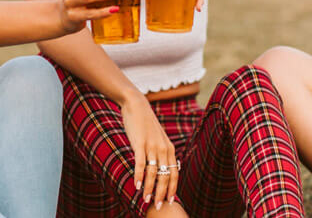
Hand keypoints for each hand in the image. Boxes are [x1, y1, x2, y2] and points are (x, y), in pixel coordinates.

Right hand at [121, 93, 178, 209]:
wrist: (137, 105)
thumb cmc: (145, 124)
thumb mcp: (157, 138)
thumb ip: (159, 152)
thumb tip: (159, 168)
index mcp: (169, 149)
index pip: (174, 173)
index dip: (172, 188)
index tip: (169, 201)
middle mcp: (163, 149)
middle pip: (165, 176)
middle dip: (162, 193)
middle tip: (158, 206)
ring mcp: (152, 146)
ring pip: (154, 172)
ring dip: (150, 188)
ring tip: (146, 200)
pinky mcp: (140, 143)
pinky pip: (141, 163)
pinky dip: (140, 176)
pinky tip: (137, 186)